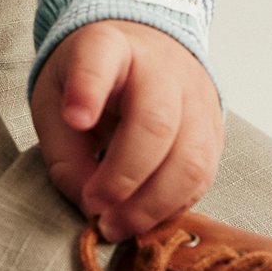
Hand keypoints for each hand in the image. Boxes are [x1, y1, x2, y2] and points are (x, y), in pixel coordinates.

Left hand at [30, 19, 223, 241]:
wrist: (144, 51)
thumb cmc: (94, 81)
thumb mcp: (56, 100)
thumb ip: (64, 153)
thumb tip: (89, 205)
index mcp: (109, 45)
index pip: (101, 58)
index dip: (88, 89)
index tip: (74, 118)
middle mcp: (161, 67)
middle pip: (156, 123)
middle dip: (124, 177)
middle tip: (94, 207)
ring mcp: (196, 98)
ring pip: (191, 160)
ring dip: (152, 205)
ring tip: (116, 225)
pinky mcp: (215, 129)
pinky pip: (203, 178)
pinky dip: (172, 207)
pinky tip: (143, 217)